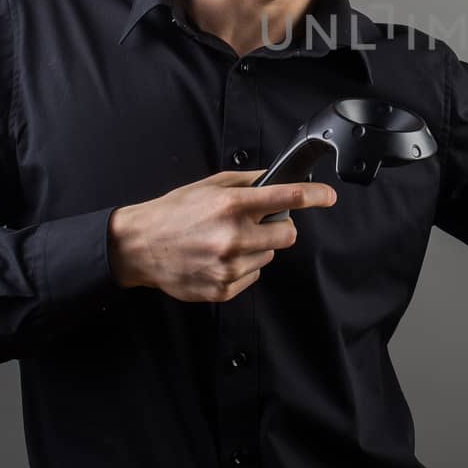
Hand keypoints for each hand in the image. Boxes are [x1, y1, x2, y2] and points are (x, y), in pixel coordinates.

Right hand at [107, 169, 336, 300]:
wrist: (139, 247)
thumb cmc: (173, 212)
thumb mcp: (209, 186)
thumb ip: (247, 182)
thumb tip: (277, 178)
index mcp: (231, 206)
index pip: (286, 199)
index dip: (314, 195)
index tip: (328, 196)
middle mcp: (233, 237)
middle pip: (288, 235)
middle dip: (279, 228)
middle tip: (257, 224)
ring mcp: (229, 266)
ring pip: (269, 255)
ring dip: (257, 248)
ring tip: (226, 241)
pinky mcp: (223, 288)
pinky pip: (253, 275)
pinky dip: (242, 266)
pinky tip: (218, 258)